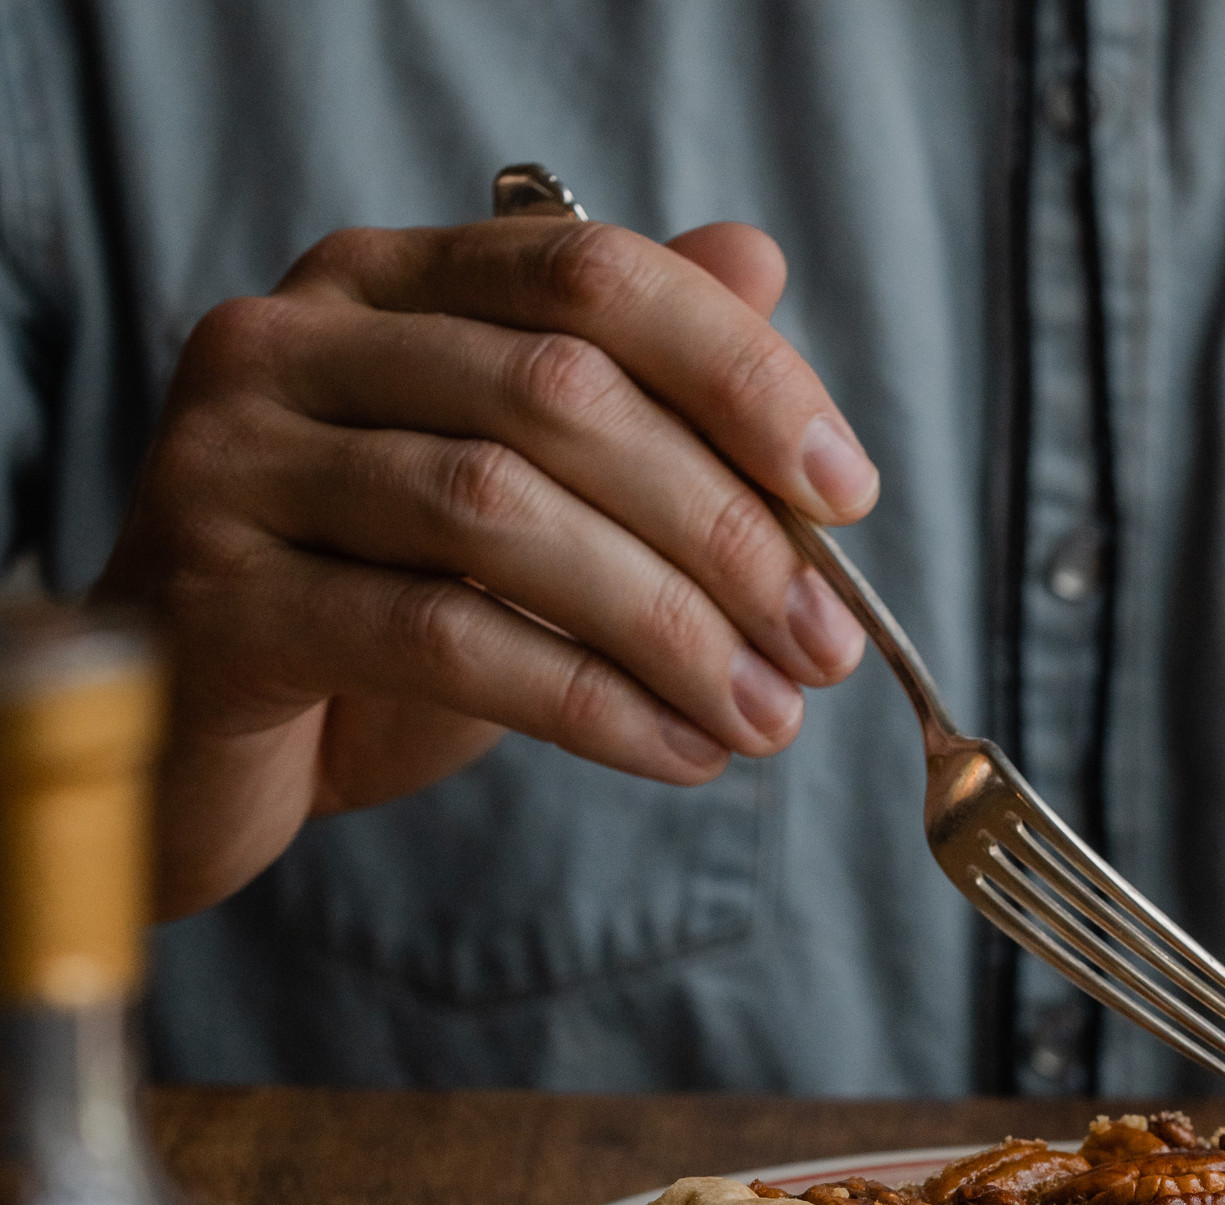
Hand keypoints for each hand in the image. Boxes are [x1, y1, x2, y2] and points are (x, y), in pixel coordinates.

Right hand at [97, 216, 875, 918]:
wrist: (203, 743)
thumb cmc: (382, 613)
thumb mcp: (525, 498)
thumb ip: (628, 387)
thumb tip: (758, 259)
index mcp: (382, 284)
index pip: (590, 274)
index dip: (739, 375)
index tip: (850, 492)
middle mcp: (291, 340)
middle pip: (559, 395)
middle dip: (726, 532)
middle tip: (825, 646)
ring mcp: (234, 460)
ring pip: (500, 514)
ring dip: (670, 629)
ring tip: (766, 719)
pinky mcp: (218, 599)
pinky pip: (441, 639)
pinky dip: (589, 703)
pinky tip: (678, 753)